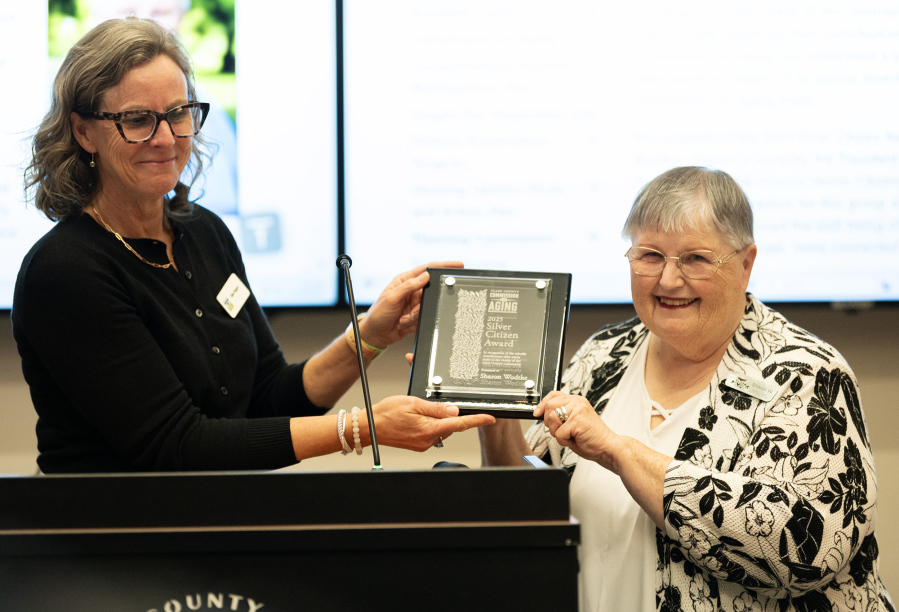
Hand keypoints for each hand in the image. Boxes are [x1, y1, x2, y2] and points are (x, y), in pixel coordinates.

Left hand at [360, 261, 462, 347]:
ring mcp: (415, 303)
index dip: (443, 266)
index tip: (457, 265)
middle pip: (430, 290)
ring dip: (415, 314)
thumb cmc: (378, 315)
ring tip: (402, 318)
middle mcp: (411, 290)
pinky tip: (403, 322)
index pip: (427, 269)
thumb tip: (426, 276)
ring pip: (428, 305)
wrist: (376, 335)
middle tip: (413, 310)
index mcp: (404, 280)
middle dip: (423, 302)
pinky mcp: (417, 315)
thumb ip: (409, 286)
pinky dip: (414, 321)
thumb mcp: (392, 298)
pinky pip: (425, 316)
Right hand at [371, 395, 494, 451]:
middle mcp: (428, 440)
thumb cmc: (386, 414)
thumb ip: (435, 407)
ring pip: (440, 428)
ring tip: (415, 410)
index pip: (459, 424)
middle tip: (426, 404)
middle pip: (450, 425)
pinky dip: (429, 423)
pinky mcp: (419, 444)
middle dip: (446, 413)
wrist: (370, 427)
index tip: (490, 418)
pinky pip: (431, 432)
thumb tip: (453, 410)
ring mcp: (423, 444)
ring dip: (435, 418)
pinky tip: (415, 417)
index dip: (477, 420)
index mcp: (429, 429)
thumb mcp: (412, 403)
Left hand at [535, 391, 624, 473]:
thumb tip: (543, 414)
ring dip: (557, 432)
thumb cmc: (591, 438)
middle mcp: (577, 402)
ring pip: (552, 419)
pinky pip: (559, 433)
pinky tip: (575, 440)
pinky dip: (564, 441)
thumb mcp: (573, 422)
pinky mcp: (577, 420)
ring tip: (570, 436)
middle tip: (561, 431)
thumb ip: (561, 415)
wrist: (608, 447)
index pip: (553, 395)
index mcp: (576, 401)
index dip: (542, 404)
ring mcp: (577, 410)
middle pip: (549, 406)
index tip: (536, 413)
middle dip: (549, 423)